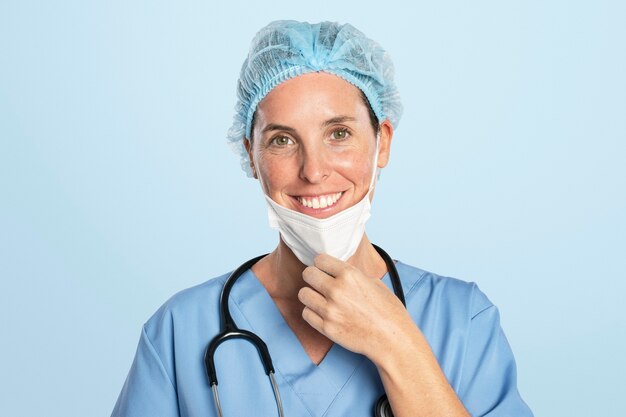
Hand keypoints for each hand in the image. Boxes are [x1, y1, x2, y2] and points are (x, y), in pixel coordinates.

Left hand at [298, 253, 413, 361]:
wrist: (392, 339)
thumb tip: (337, 270)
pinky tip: (321, 312)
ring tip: (319, 298)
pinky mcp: (326, 328)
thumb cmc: (388, 311)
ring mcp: (330, 310)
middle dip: (313, 277)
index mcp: (350, 275)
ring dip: (310, 295)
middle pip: (308, 274)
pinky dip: (312, 312)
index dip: (321, 264)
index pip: (319, 259)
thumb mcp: (374, 283)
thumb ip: (353, 275)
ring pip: (303, 294)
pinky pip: (306, 313)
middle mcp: (337, 290)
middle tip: (318, 282)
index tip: (324, 269)